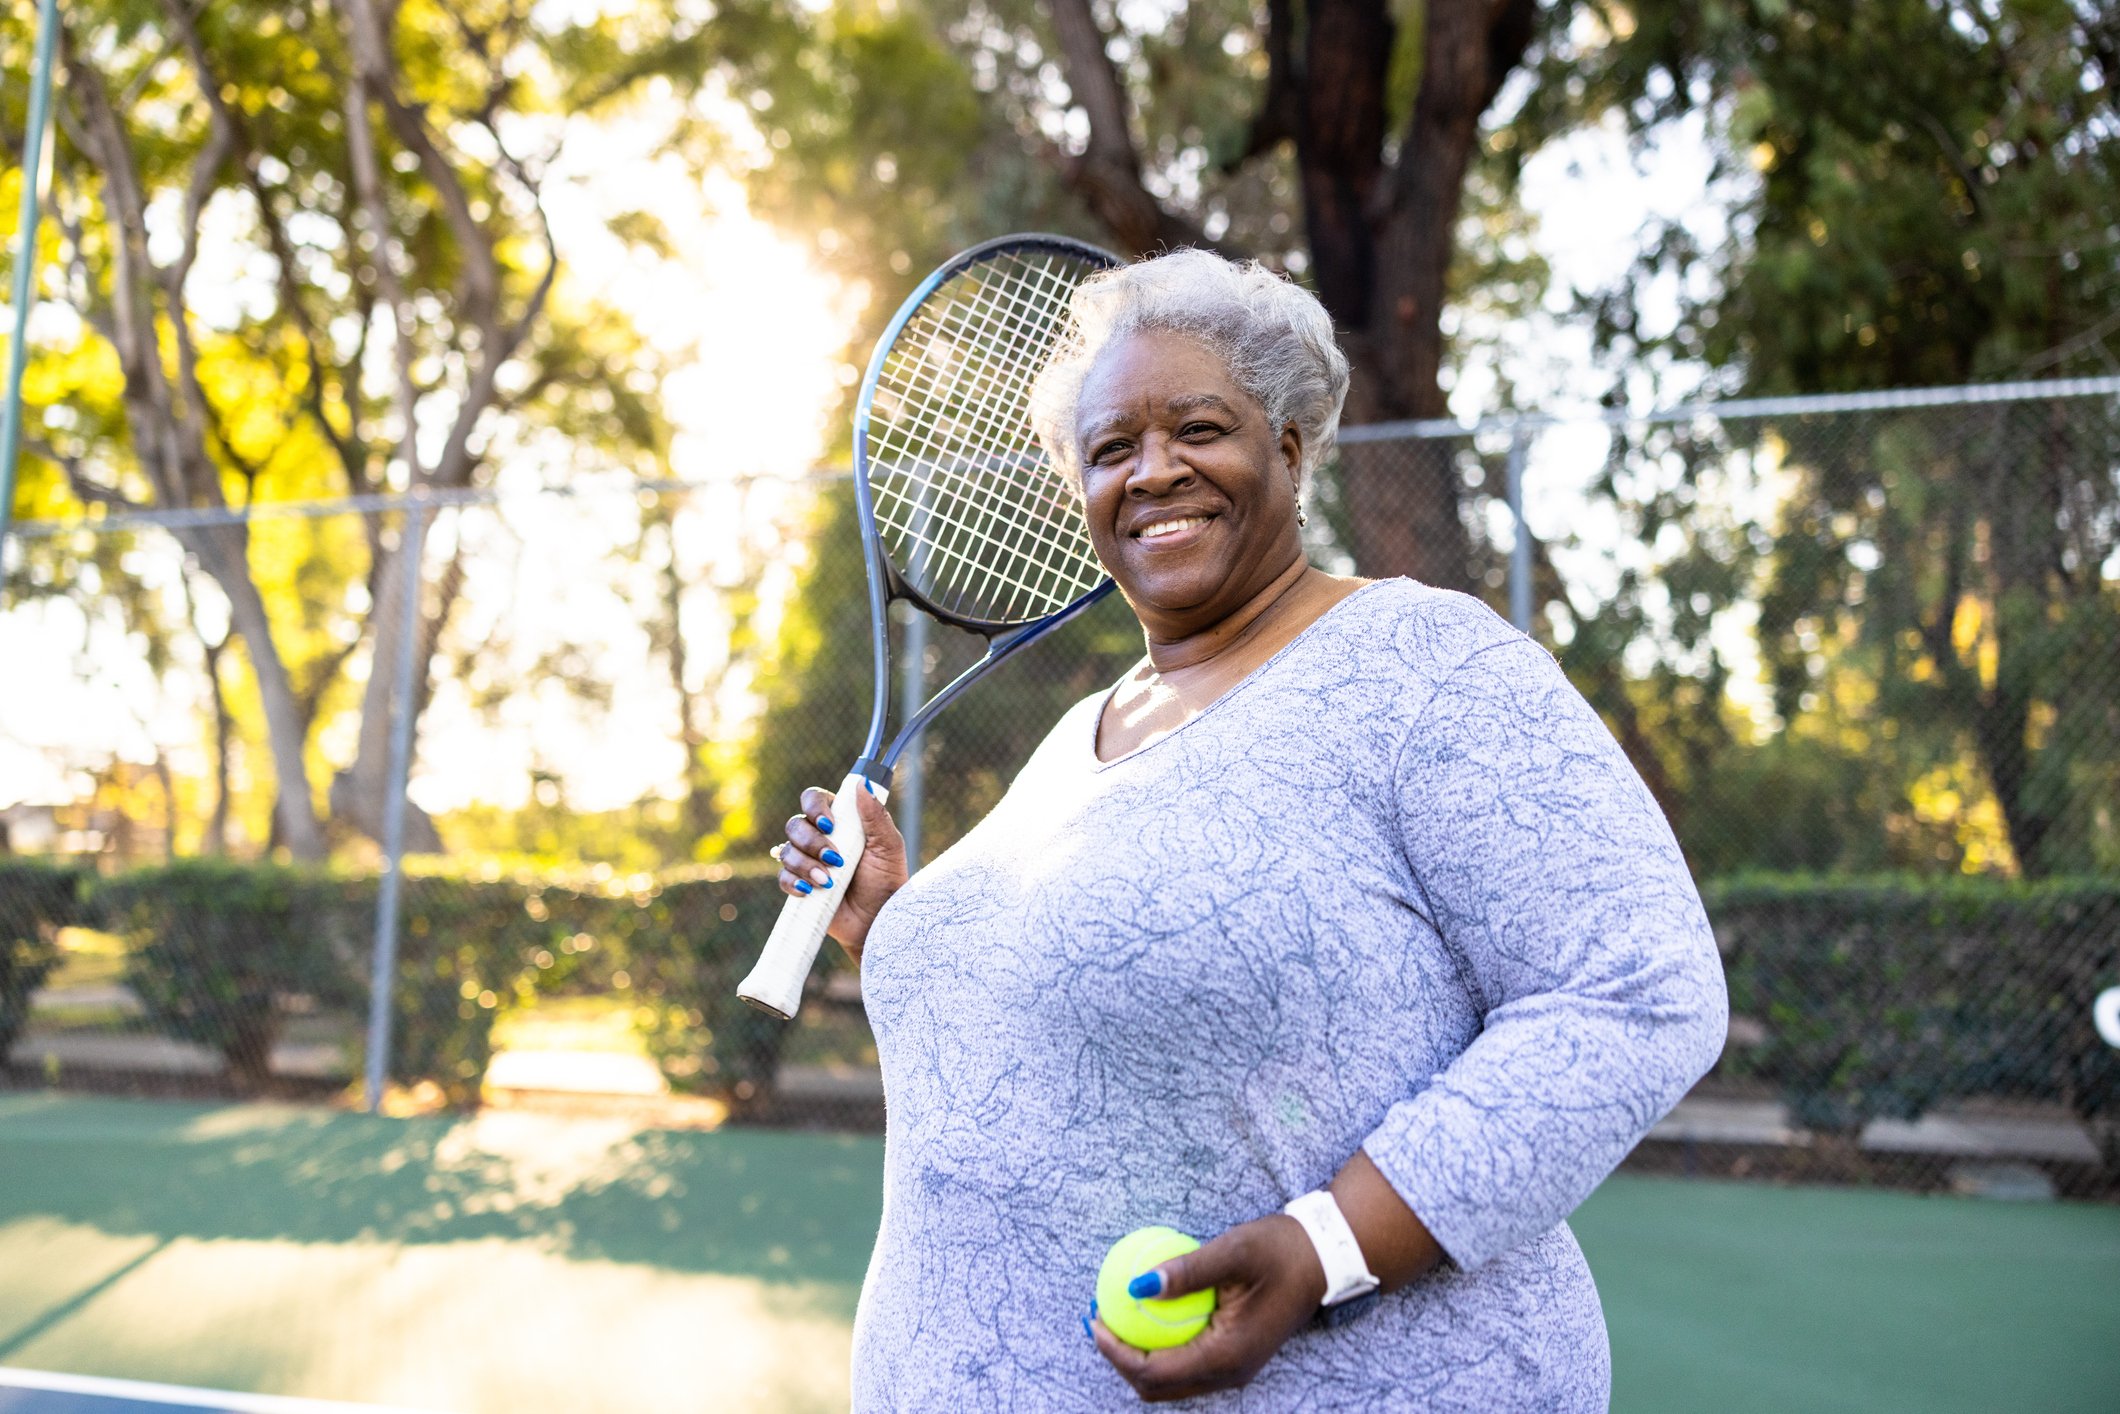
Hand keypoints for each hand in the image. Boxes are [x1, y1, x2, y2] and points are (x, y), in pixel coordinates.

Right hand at [774, 782, 907, 964]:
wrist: (878, 920)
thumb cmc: (888, 881)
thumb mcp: (888, 846)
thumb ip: (875, 815)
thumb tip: (860, 784)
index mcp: (840, 822)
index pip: (814, 800)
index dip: (815, 808)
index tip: (830, 825)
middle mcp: (820, 838)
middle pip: (795, 824)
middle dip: (812, 842)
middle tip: (835, 859)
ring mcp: (807, 862)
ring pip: (787, 851)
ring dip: (806, 865)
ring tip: (829, 881)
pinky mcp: (799, 885)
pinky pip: (783, 877)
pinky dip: (794, 882)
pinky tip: (811, 891)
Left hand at [1089, 1214, 1324, 1401]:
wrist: (1324, 1259)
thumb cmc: (1281, 1251)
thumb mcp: (1233, 1252)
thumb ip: (1185, 1272)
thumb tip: (1136, 1285)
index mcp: (1227, 1356)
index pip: (1155, 1371)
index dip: (1117, 1352)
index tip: (1095, 1319)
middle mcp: (1229, 1373)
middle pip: (1157, 1387)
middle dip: (1120, 1359)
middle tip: (1098, 1318)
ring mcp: (1233, 1369)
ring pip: (1170, 1381)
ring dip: (1137, 1356)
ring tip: (1114, 1316)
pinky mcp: (1233, 1357)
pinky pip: (1185, 1364)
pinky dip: (1159, 1348)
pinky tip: (1147, 1313)